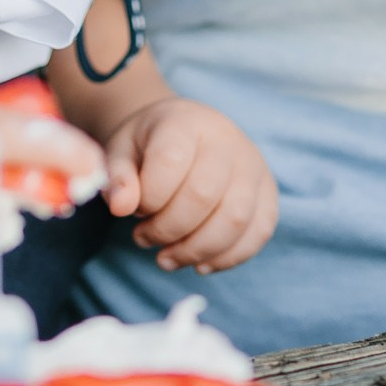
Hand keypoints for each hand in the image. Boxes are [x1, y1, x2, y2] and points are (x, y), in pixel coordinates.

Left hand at [100, 96, 278, 272]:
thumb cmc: (150, 144)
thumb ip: (117, 177)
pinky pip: (259, 231)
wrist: (187, 130)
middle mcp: (227, 140)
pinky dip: (228, 257)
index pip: (170, 162)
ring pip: (235, 219)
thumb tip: (120, 207)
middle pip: (203, 196)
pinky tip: (200, 264)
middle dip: (167, 230)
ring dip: (196, 251)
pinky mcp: (268, 190)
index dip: (148, 198)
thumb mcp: (121, 150)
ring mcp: (253, 165)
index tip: (133, 210)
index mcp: (186, 122)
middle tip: (143, 238)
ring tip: (167, 258)